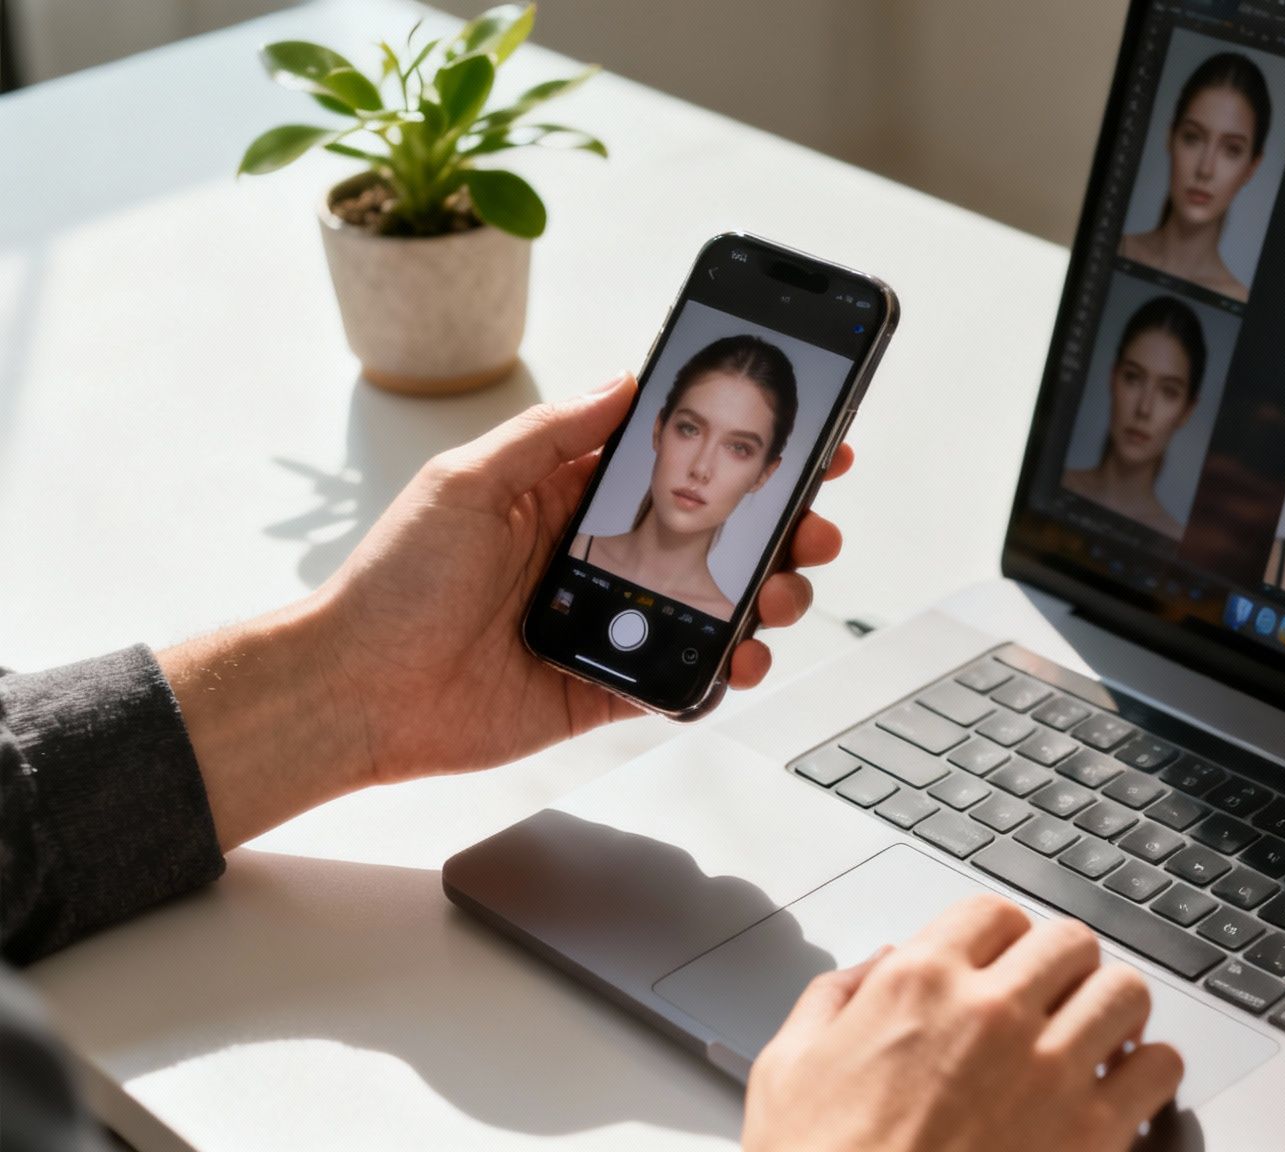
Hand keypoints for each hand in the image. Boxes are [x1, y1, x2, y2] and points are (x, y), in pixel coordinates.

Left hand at [323, 373, 849, 782]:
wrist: (357, 690)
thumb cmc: (392, 584)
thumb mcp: (467, 481)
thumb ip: (551, 435)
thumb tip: (623, 383)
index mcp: (567, 499)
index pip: (672, 465)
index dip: (738, 453)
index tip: (802, 440)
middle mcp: (598, 557)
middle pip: (713, 537)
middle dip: (779, 529)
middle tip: (812, 527)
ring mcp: (610, 624)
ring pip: (714, 608)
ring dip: (765, 598)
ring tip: (779, 595)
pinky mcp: (607, 687)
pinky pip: (685, 678)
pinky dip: (726, 671)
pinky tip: (743, 658)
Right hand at [741, 895, 1183, 1151]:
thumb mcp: (786, 1070)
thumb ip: (833, 999)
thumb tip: (877, 965)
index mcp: (918, 984)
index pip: (994, 913)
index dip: (1004, 939)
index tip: (1007, 964)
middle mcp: (990, 1012)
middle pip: (1069, 942)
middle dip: (1066, 970)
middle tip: (1057, 1001)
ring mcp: (1048, 1070)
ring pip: (1125, 992)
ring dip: (1115, 1012)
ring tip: (1102, 1038)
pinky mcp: (1091, 1132)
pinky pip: (1160, 1068)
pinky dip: (1151, 1073)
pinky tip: (1126, 1090)